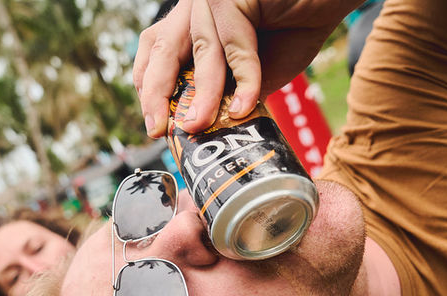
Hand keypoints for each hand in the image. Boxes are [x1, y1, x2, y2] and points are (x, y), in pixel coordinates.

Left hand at [134, 0, 358, 137]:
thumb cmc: (296, 28)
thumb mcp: (256, 71)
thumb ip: (232, 93)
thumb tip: (207, 127)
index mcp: (195, 22)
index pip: (157, 54)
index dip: (150, 88)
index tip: (156, 123)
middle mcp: (198, 7)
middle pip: (163, 51)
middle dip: (156, 94)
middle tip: (158, 131)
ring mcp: (213, 0)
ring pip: (201, 53)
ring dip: (201, 95)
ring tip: (198, 127)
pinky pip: (236, 47)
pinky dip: (244, 81)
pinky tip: (246, 108)